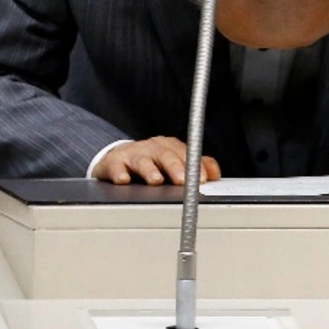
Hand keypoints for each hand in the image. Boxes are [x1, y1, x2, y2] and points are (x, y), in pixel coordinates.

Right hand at [92, 137, 221, 185]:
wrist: (119, 158)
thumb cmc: (152, 162)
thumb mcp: (175, 161)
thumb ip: (196, 166)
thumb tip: (215, 174)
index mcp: (171, 147)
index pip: (186, 154)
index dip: (195, 166)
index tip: (202, 179)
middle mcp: (154, 148)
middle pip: (166, 155)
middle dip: (175, 167)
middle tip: (182, 180)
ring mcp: (134, 154)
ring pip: (143, 161)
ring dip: (150, 170)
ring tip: (156, 181)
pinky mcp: (114, 162)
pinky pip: (116, 167)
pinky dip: (119, 173)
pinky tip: (123, 180)